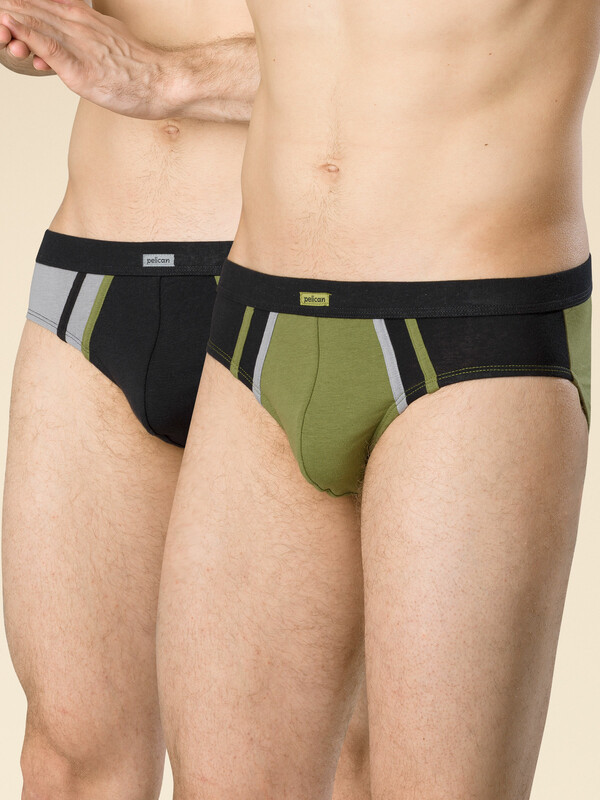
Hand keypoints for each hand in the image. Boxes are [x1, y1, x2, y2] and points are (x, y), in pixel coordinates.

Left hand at [0, 0, 170, 116]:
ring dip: (10, 17)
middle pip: (32, 8)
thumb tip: (71, 26)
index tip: (5, 7)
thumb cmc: (141, 70)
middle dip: (9, 7)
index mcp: (83, 18)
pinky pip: (50, 47)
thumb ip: (87, 30)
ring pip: (35, 23)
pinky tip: (11, 26)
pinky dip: (28, 35)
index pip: (42, 3)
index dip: (20, 4)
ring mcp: (79, 45)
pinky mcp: (81, 69)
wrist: (164, 82)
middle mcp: (78, 25)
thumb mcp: (110, 37)